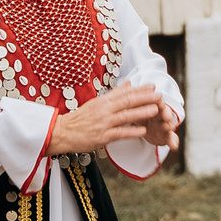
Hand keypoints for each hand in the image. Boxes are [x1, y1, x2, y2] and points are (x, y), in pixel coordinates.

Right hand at [48, 83, 175, 153]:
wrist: (61, 132)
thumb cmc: (80, 119)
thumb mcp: (96, 103)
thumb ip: (114, 94)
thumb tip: (128, 83)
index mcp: (103, 101)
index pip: (124, 93)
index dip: (139, 89)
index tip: (153, 86)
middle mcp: (103, 110)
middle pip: (127, 102)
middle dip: (144, 98)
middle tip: (159, 95)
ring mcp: (103, 123)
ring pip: (125, 116)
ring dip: (141, 113)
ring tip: (155, 110)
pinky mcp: (101, 137)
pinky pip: (118, 133)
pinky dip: (130, 132)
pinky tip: (142, 130)